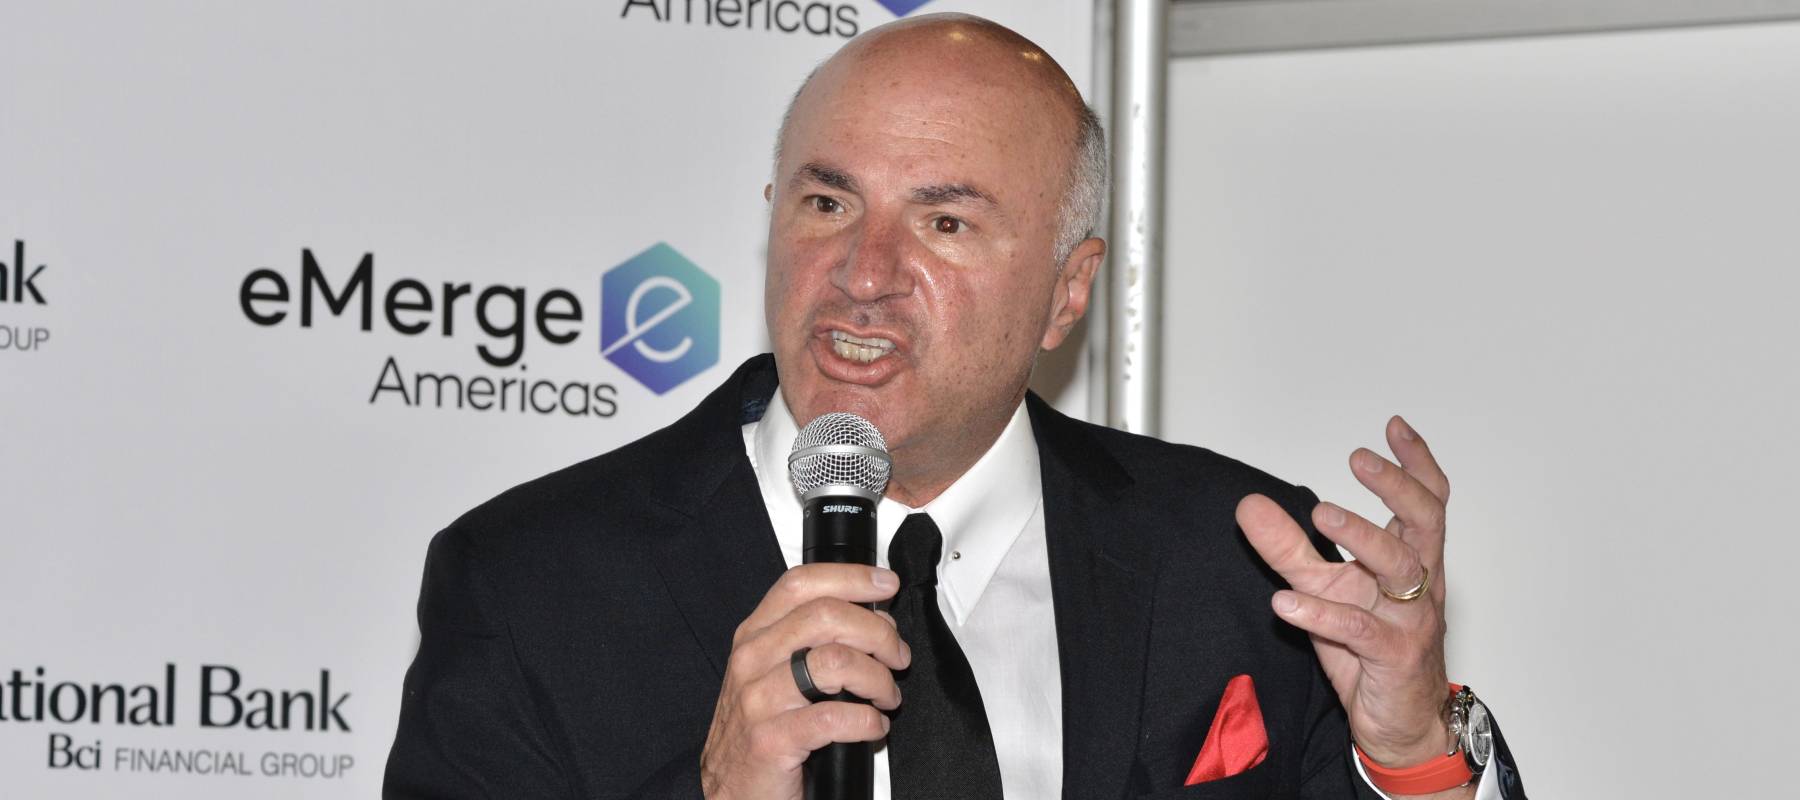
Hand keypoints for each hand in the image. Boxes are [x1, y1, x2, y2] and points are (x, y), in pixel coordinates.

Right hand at [700, 563, 911, 799]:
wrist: (730, 789)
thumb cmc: (761, 729)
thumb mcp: (775, 672)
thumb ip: (812, 640)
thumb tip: (874, 619)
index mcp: (755, 635)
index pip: (801, 583)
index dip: (851, 578)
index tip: (885, 585)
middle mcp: (752, 659)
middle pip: (826, 616)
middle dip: (878, 632)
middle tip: (896, 655)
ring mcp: (758, 700)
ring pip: (836, 662)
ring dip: (877, 678)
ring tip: (886, 695)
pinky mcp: (771, 740)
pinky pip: (833, 718)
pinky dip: (867, 721)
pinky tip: (873, 726)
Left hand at [1237, 416, 1458, 774]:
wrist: (1398, 724)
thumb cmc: (1369, 651)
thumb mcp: (1324, 590)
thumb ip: (1288, 547)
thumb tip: (1248, 505)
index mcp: (1411, 562)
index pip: (1428, 503)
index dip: (1416, 463)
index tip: (1394, 427)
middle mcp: (1419, 585)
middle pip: (1425, 523)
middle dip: (1396, 487)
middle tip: (1359, 460)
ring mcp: (1410, 621)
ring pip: (1401, 569)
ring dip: (1361, 536)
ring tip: (1321, 513)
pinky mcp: (1392, 658)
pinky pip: (1359, 631)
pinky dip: (1321, 614)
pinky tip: (1286, 602)